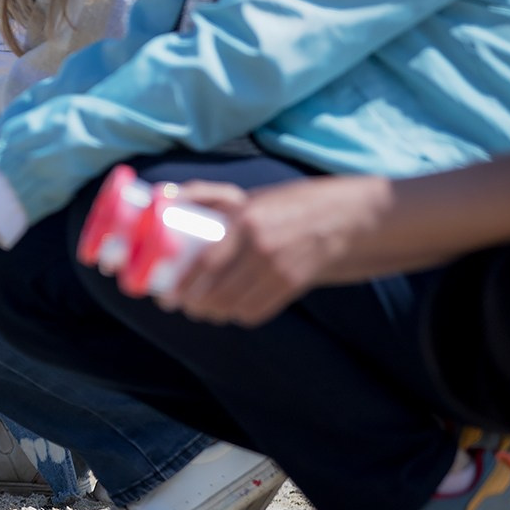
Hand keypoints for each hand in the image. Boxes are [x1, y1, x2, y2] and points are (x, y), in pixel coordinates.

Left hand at [160, 175, 391, 325]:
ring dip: (215, 312)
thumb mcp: (249, 197)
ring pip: (235, 305)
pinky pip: (257, 310)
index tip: (168, 296)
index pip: (205, 262)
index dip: (183, 285)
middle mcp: (261, 246)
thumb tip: (165, 195)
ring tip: (205, 311)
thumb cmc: (287, 205)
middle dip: (194, 305)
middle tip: (183, 306)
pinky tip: (233, 311)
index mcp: (245, 220)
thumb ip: (210, 197)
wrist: (344, 218)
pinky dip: (241, 314)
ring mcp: (280, 268)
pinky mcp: (294, 284)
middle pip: (216, 290)